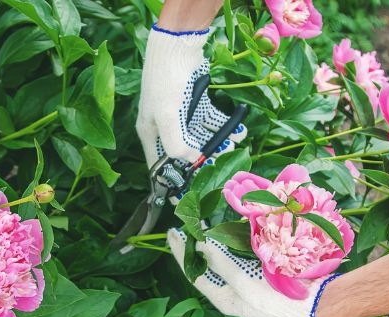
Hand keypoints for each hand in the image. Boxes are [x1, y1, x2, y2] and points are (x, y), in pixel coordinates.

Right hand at [137, 24, 246, 172]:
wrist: (177, 46)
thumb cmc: (165, 82)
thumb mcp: (167, 117)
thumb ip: (176, 144)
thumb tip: (191, 161)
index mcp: (150, 133)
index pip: (159, 165)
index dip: (169, 182)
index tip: (182, 198)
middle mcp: (163, 126)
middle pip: (182, 153)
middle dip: (200, 162)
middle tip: (218, 170)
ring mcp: (180, 114)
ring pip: (199, 137)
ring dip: (216, 145)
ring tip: (232, 149)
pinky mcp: (195, 102)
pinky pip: (211, 120)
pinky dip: (224, 127)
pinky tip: (237, 132)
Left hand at [168, 229, 338, 316]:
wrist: (316, 304)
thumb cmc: (277, 300)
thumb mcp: (244, 283)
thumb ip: (221, 264)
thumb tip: (200, 245)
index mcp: (223, 298)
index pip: (193, 273)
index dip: (181, 253)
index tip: (173, 234)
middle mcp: (231, 291)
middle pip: (205, 266)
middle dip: (193, 247)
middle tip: (182, 227)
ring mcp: (245, 282)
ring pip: (222, 258)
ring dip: (211, 243)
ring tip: (200, 225)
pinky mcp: (259, 273)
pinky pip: (240, 255)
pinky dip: (232, 242)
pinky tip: (227, 229)